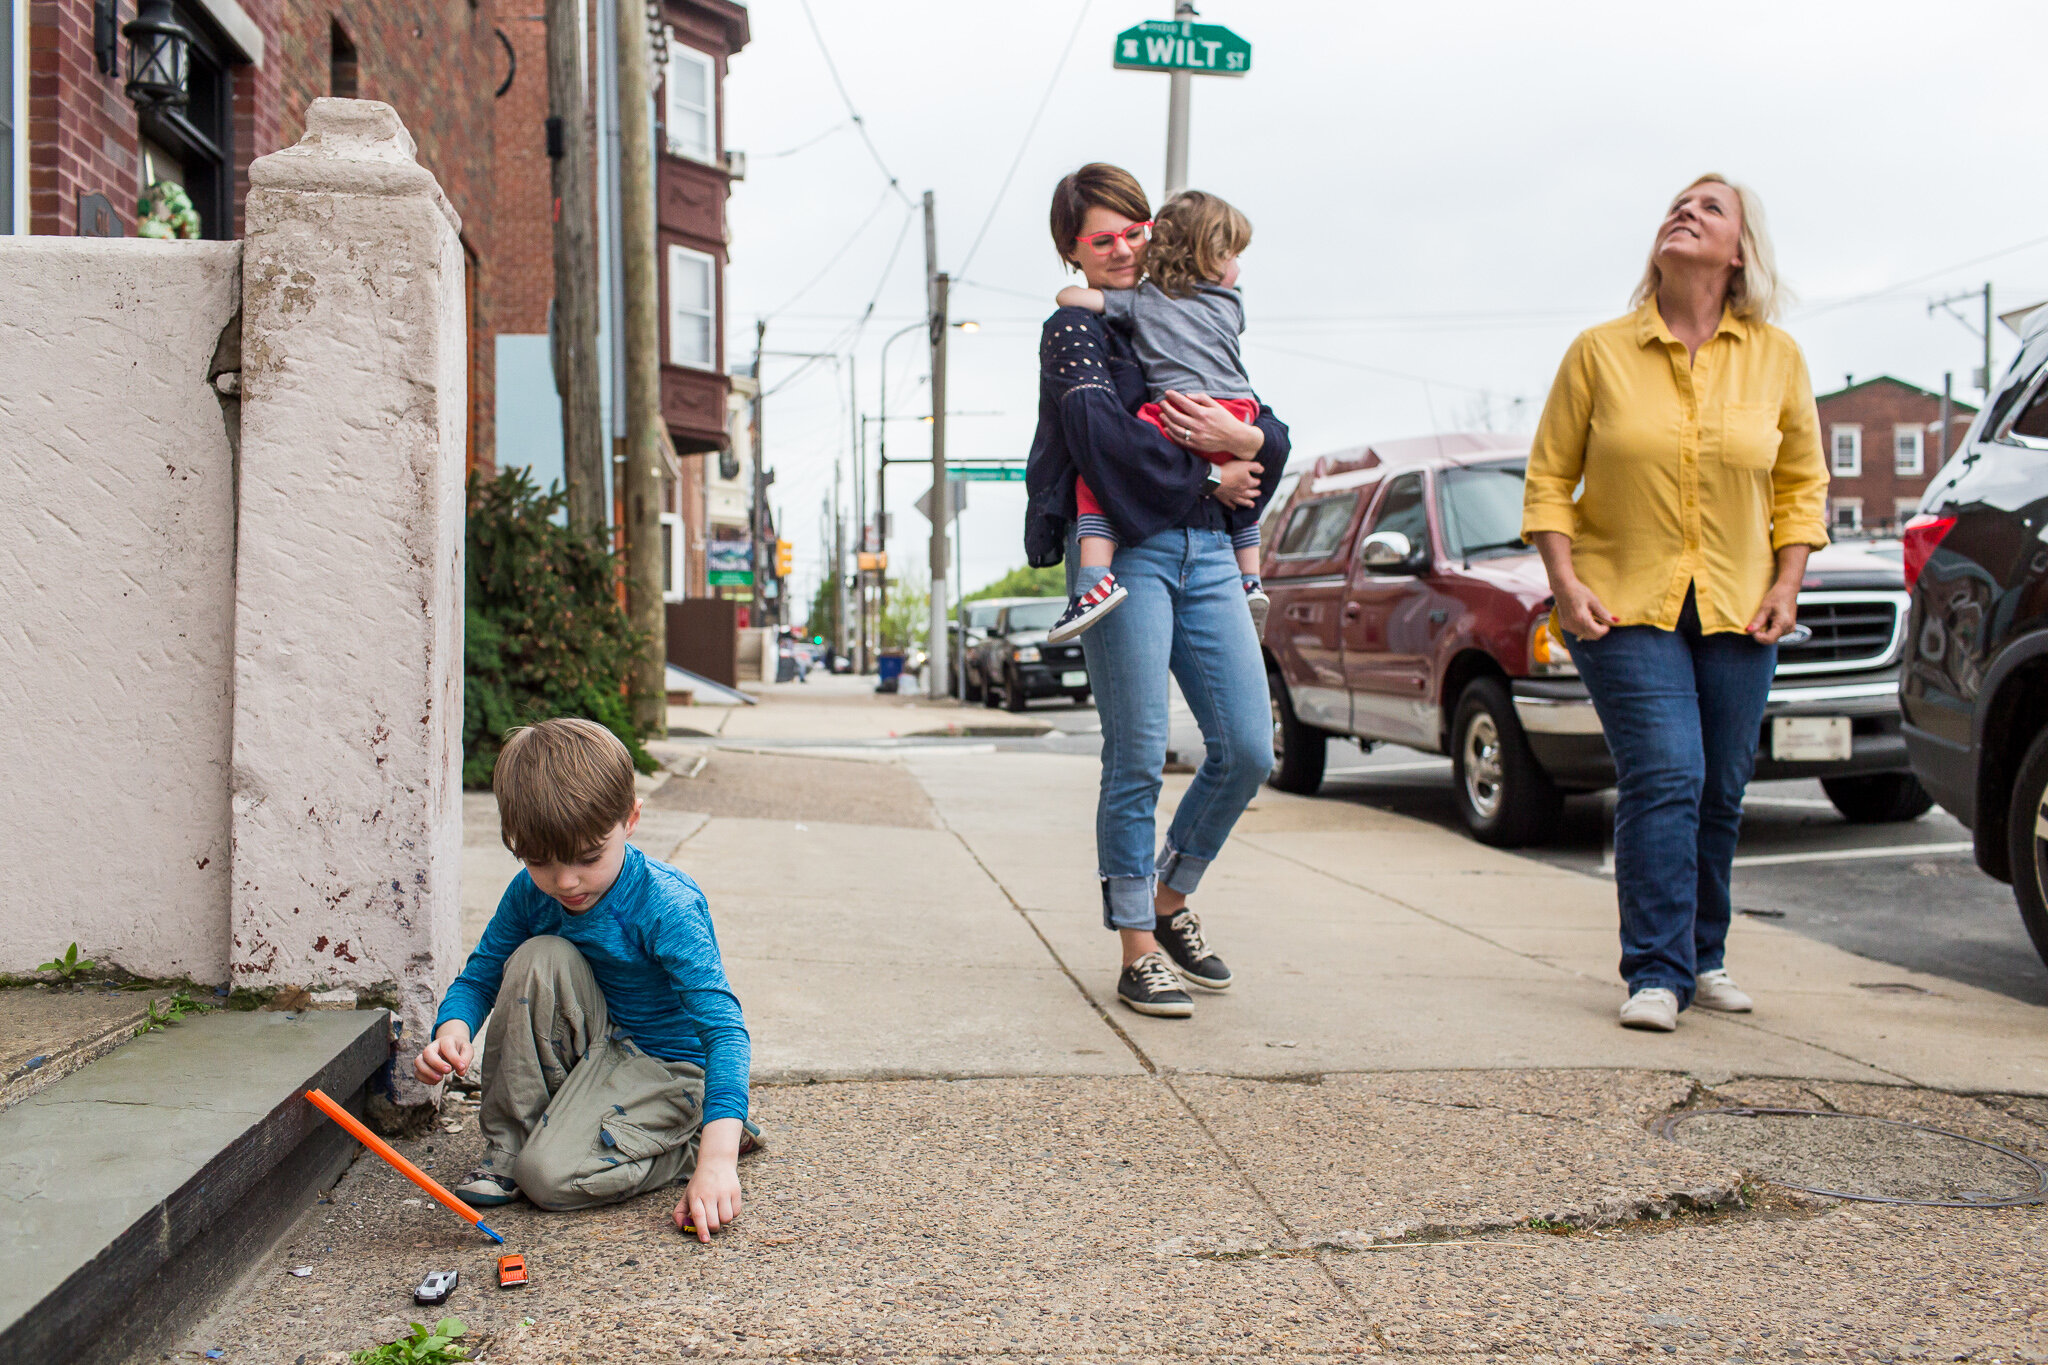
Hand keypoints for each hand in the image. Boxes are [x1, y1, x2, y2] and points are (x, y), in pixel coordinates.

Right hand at [413, 1021, 471, 1086]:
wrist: (452, 1046)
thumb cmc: (460, 1049)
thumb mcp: (467, 1050)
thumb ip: (466, 1059)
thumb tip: (460, 1072)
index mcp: (446, 1041)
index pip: (447, 1047)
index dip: (454, 1058)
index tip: (462, 1067)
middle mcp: (433, 1046)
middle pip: (427, 1052)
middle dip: (437, 1064)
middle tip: (448, 1071)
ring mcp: (425, 1056)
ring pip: (418, 1062)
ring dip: (428, 1072)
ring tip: (441, 1078)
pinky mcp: (421, 1065)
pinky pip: (417, 1072)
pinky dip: (425, 1079)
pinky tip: (436, 1081)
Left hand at [674, 1118, 744, 1242]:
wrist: (717, 1163)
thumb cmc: (700, 1184)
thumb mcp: (687, 1195)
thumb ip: (680, 1212)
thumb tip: (682, 1227)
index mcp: (695, 1195)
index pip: (699, 1215)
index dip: (702, 1229)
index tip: (705, 1240)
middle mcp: (710, 1194)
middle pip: (714, 1221)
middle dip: (713, 1228)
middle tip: (711, 1223)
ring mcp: (724, 1192)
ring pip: (726, 1219)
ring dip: (723, 1220)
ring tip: (719, 1212)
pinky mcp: (735, 1191)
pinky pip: (736, 1212)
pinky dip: (732, 1213)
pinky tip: (727, 1206)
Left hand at [1157, 390, 1262, 458]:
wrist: (1234, 438)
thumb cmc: (1225, 419)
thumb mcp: (1216, 405)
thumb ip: (1202, 398)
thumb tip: (1187, 395)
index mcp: (1203, 413)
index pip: (1184, 403)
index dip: (1173, 397)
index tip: (1167, 393)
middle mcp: (1198, 425)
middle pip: (1176, 416)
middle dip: (1166, 408)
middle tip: (1162, 403)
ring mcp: (1196, 436)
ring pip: (1175, 428)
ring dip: (1166, 420)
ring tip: (1162, 414)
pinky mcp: (1195, 445)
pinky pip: (1179, 439)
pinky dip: (1171, 433)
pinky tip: (1167, 427)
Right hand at [1209, 460, 1260, 508]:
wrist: (1216, 479)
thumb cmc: (1230, 471)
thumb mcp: (1245, 465)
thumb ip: (1255, 467)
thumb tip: (1262, 470)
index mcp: (1248, 483)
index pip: (1256, 483)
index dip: (1257, 481)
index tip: (1257, 480)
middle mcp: (1242, 491)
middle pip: (1251, 494)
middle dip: (1255, 493)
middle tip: (1258, 493)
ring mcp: (1233, 496)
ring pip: (1243, 501)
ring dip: (1248, 503)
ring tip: (1252, 505)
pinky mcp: (1224, 498)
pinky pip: (1230, 504)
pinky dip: (1233, 506)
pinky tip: (1234, 508)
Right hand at [1553, 578, 1617, 640]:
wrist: (1562, 587)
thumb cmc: (1579, 591)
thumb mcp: (1594, 601)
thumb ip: (1604, 613)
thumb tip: (1616, 621)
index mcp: (1582, 619)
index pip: (1597, 633)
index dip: (1605, 629)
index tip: (1607, 623)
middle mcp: (1573, 625)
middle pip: (1591, 636)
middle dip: (1598, 631)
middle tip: (1601, 621)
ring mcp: (1567, 626)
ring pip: (1584, 635)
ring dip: (1591, 630)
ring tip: (1591, 617)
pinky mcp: (1564, 625)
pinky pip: (1577, 632)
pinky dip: (1583, 629)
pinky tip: (1583, 618)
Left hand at [1748, 544, 1811, 643]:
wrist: (1788, 590)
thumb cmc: (1776, 596)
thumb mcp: (1764, 608)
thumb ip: (1757, 621)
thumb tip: (1748, 631)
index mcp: (1783, 623)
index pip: (1769, 639)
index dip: (1758, 637)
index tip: (1752, 628)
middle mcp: (1789, 628)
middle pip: (1770, 639)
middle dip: (1761, 633)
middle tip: (1758, 621)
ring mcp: (1790, 629)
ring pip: (1773, 637)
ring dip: (1765, 631)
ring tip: (1766, 617)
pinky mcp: (1789, 628)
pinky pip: (1776, 633)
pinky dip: (1770, 629)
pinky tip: (1770, 619)